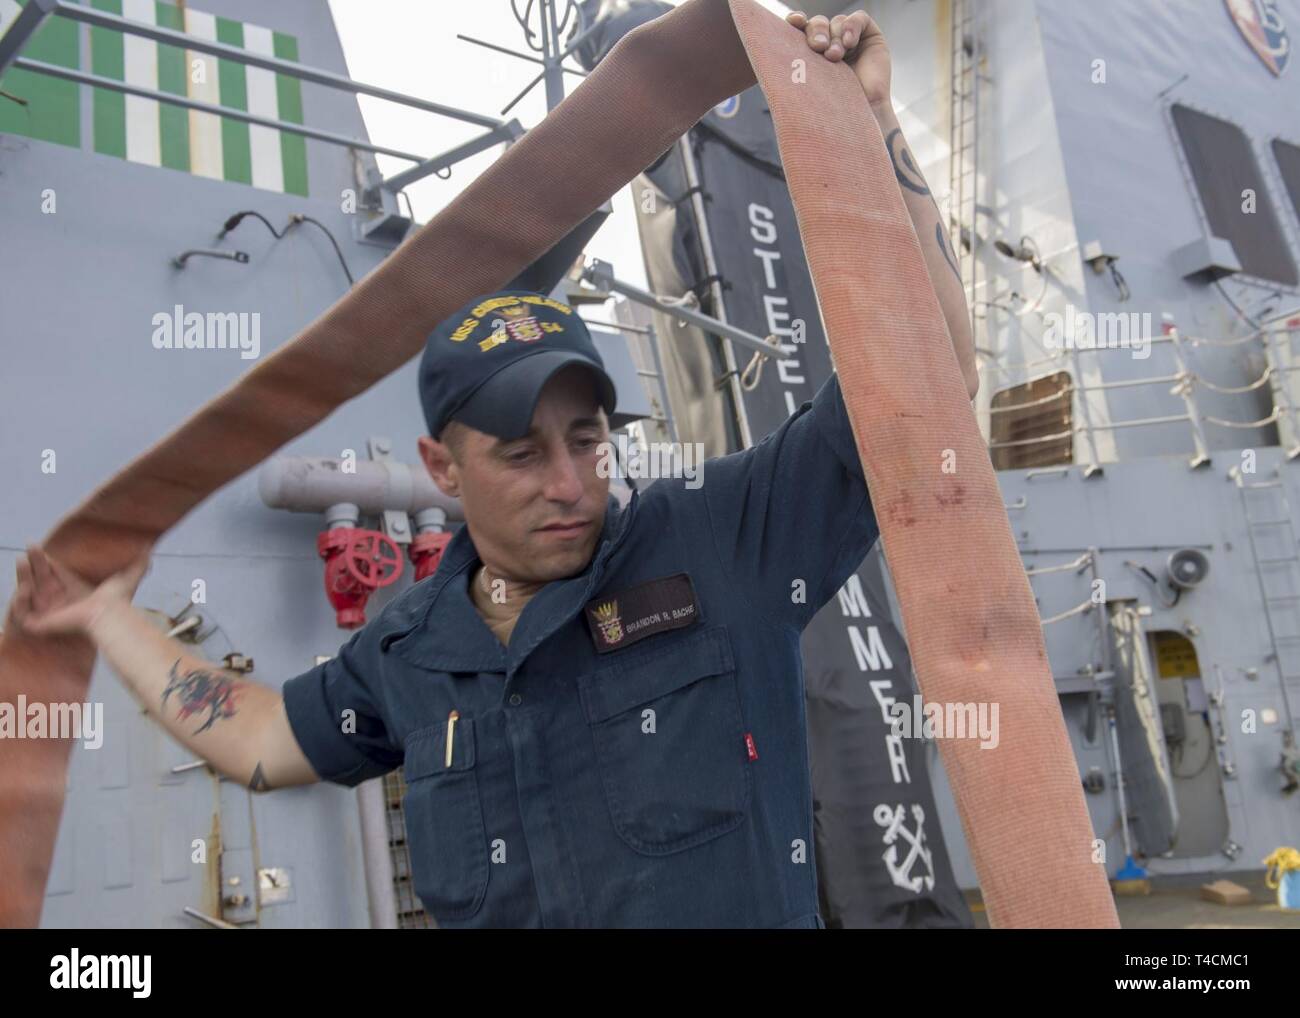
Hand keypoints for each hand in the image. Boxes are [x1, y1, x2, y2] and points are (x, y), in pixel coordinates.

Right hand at [12, 545, 149, 637]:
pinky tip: (26, 586)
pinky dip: (21, 599)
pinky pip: (21, 613)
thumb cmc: (117, 600)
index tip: (40, 546)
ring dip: (23, 575)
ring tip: (22, 558)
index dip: (47, 561)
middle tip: (30, 545)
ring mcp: (49, 612)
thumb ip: (139, 563)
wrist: (107, 615)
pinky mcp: (40, 624)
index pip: (55, 573)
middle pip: (40, 578)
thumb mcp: (128, 577)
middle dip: (33, 562)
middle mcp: (60, 600)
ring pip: (28, 592)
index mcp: (75, 589)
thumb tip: (150, 546)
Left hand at [785, 9, 891, 112]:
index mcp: (811, 56)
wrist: (861, 115)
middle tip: (817, 47)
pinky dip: (852, 26)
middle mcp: (830, 46)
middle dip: (817, 31)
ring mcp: (850, 40)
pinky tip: (849, 43)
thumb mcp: (809, 81)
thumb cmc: (833, 107)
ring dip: (834, 36)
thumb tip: (779, 36)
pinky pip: (859, 18)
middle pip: (818, 23)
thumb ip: (797, 60)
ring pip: (837, 21)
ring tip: (834, 57)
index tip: (794, 22)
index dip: (796, 21)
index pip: (801, 30)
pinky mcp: (870, 36)